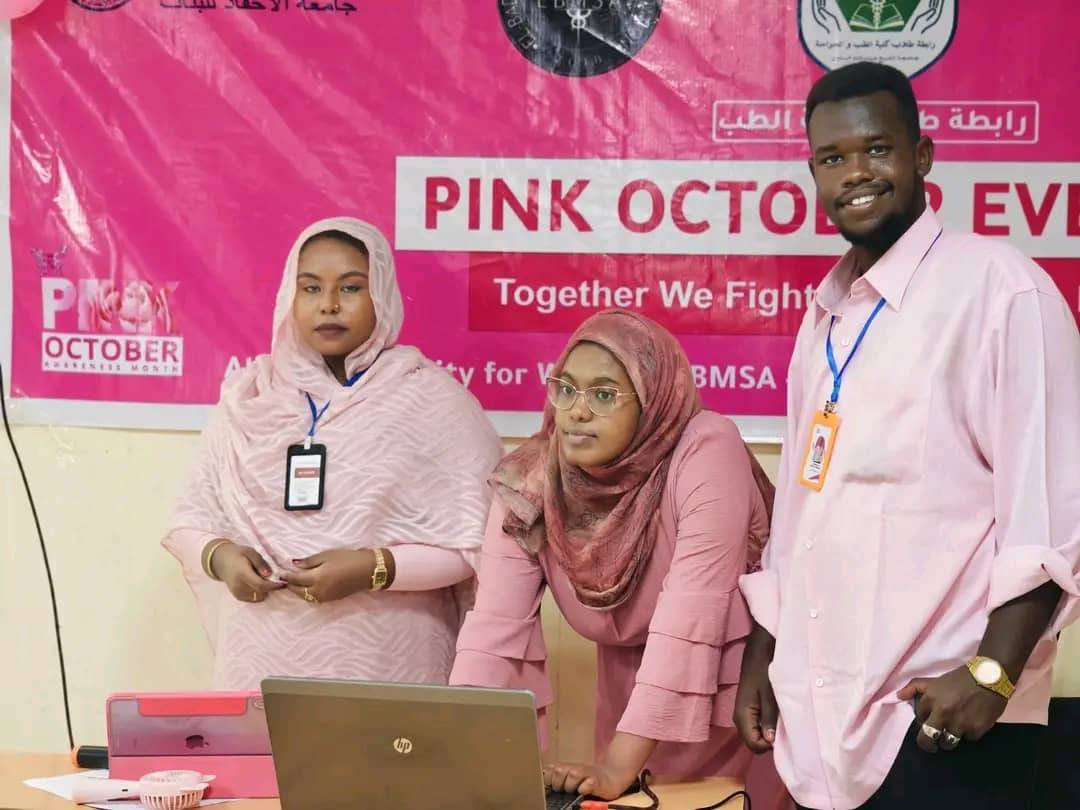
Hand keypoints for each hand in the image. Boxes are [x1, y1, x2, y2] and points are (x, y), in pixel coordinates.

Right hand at [208, 541, 284, 602]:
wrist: (222, 561)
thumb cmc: (239, 554)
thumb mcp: (251, 552)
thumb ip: (261, 563)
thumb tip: (270, 574)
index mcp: (242, 574)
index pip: (261, 585)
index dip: (274, 585)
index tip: (284, 582)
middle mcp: (239, 586)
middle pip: (261, 592)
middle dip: (271, 587)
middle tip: (276, 578)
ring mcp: (237, 593)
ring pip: (259, 597)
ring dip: (265, 590)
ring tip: (264, 579)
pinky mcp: (238, 597)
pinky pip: (254, 598)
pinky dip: (259, 593)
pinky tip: (258, 583)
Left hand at [281, 549, 372, 603]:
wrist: (367, 571)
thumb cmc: (348, 558)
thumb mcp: (328, 555)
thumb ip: (310, 561)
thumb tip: (295, 565)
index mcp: (317, 578)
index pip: (296, 579)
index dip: (287, 576)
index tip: (280, 573)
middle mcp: (319, 590)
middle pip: (298, 591)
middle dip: (290, 585)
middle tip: (284, 579)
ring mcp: (325, 597)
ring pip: (305, 597)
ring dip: (298, 591)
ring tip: (294, 584)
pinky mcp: (331, 599)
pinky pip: (314, 598)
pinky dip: (307, 594)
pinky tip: (307, 587)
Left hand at [542, 760, 636, 800]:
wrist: (612, 777)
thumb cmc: (587, 781)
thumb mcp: (571, 777)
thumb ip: (557, 777)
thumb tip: (542, 783)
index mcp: (566, 767)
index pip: (548, 770)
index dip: (547, 780)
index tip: (550, 788)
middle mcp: (574, 768)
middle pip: (558, 770)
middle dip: (558, 784)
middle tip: (564, 790)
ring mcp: (586, 773)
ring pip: (572, 775)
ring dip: (571, 787)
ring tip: (575, 791)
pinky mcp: (596, 781)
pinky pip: (586, 786)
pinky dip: (584, 790)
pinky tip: (585, 791)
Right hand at [733, 624, 777, 751]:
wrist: (759, 650)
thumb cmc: (764, 670)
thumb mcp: (769, 695)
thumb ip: (768, 719)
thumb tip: (769, 742)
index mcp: (742, 715)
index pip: (753, 744)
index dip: (769, 745)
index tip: (783, 735)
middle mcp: (739, 717)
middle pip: (753, 741)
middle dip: (769, 740)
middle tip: (784, 727)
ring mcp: (743, 712)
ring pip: (756, 733)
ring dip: (769, 732)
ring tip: (782, 720)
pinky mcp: (748, 708)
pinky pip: (757, 724)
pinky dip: (767, 724)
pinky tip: (777, 714)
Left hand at [898, 665, 1007, 752]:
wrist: (989, 677)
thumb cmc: (959, 679)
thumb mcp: (935, 680)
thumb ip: (914, 687)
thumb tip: (898, 696)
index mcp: (931, 700)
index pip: (919, 720)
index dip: (923, 722)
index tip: (929, 722)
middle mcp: (943, 713)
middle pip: (928, 739)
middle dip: (928, 743)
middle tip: (933, 743)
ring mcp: (960, 723)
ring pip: (948, 743)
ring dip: (949, 739)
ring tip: (953, 731)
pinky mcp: (977, 729)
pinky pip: (969, 740)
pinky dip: (969, 734)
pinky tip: (971, 725)